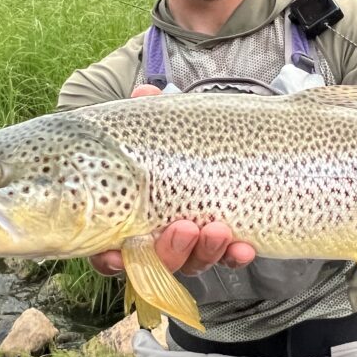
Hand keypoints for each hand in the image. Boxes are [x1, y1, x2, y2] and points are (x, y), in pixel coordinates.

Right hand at [89, 84, 257, 276]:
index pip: (111, 252)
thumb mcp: (158, 129)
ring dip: (206, 251)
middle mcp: (156, 240)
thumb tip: (145, 94)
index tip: (115, 254)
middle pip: (157, 261)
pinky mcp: (221, 244)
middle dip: (172, 250)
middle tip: (186, 228)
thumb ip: (148, 116)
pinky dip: (234, 254)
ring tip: (220, 230)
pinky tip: (245, 245)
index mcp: (127, 220)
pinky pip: (227, 258)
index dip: (111, 259)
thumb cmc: (169, 144)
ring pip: (193, 262)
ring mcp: (189, 246)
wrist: (213, 147)